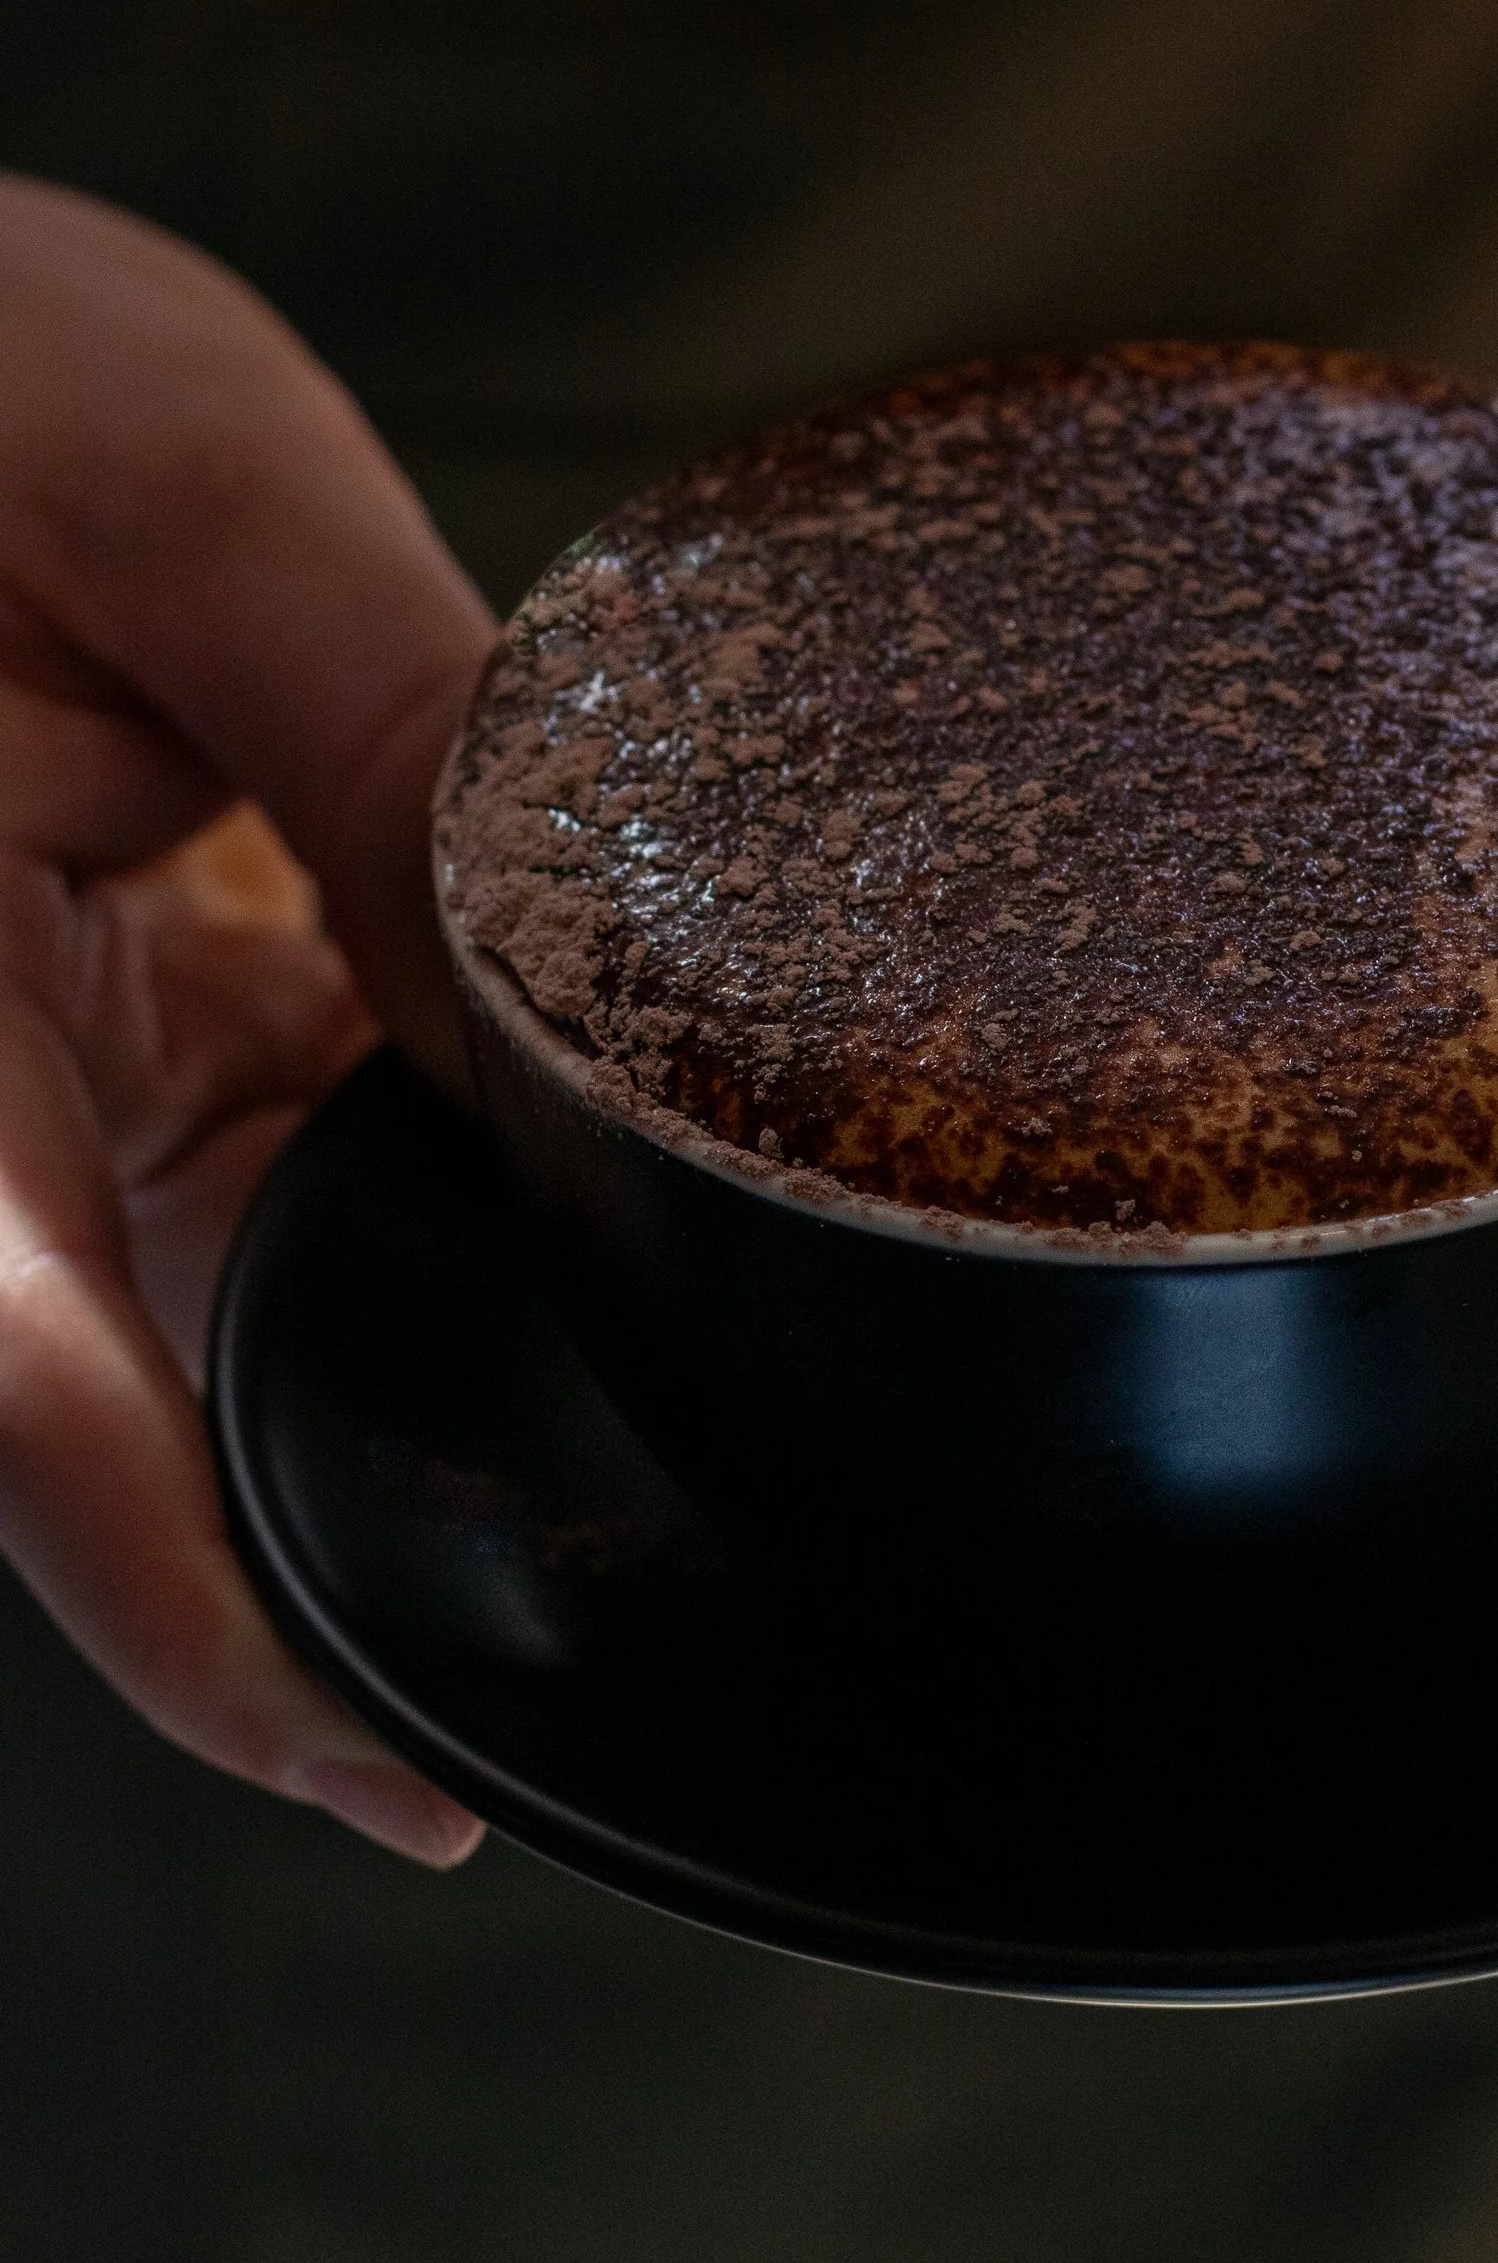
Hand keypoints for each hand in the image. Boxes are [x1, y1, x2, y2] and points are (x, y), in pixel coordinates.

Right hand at [0, 177, 493, 1859]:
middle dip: (388, 1478)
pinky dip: (420, 1158)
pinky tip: (570, 1139)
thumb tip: (588, 1014)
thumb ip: (393, 734)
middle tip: (667, 1581)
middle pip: (153, 1381)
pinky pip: (266, 1159)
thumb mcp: (184, 480)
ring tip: (657, 1345)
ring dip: (432, 1302)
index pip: (12, 1372)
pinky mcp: (95, 1030)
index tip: (381, 1783)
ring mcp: (20, 1083)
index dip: (189, 1606)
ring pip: (235, 1283)